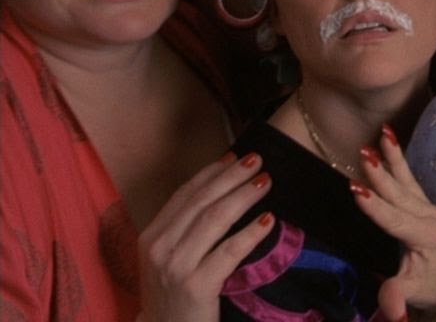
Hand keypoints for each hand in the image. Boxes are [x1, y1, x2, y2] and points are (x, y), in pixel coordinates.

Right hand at [136, 153, 273, 321]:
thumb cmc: (173, 295)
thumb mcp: (169, 258)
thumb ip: (186, 228)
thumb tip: (222, 190)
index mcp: (151, 236)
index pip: (184, 195)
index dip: (211, 173)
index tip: (234, 155)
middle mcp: (159, 248)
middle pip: (201, 201)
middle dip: (231, 177)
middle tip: (258, 160)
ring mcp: (176, 267)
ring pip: (215, 220)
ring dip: (243, 196)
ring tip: (266, 182)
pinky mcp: (196, 285)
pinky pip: (229, 251)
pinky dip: (251, 233)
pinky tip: (268, 220)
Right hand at [353, 125, 435, 320]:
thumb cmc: (430, 289)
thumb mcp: (413, 294)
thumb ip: (399, 296)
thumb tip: (393, 312)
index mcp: (426, 237)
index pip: (395, 220)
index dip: (376, 207)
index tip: (356, 190)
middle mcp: (429, 217)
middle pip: (400, 193)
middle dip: (382, 174)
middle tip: (364, 153)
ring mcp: (428, 207)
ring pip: (405, 178)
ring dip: (392, 157)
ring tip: (382, 134)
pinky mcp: (423, 202)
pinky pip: (408, 176)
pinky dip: (398, 158)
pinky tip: (388, 137)